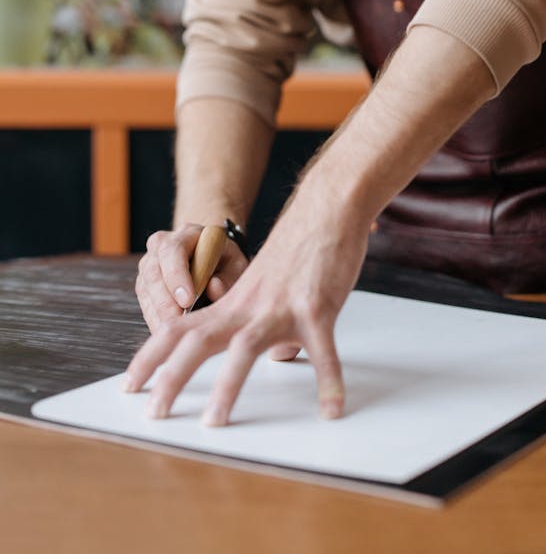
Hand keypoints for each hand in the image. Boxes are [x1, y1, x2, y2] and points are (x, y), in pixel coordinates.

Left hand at [124, 177, 369, 422]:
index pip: (178, 329)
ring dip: (227, 387)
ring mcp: (282, 306)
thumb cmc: (297, 246)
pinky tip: (332, 409)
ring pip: (245, 348)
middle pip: (199, 341)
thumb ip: (260, 317)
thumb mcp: (265, 283)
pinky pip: (323, 351)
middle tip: (154, 413)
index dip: (150, 357)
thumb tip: (275, 354)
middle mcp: (250, 305)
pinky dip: (329, 380)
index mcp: (233, 302)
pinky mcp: (318, 307)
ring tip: (214, 422)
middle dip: (172, 378)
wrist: (326, 208)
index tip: (129, 386)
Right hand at [135, 224, 248, 332]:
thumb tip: (213, 289)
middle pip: (154, 271)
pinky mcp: (145, 283)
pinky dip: (155, 318)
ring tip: (175, 329)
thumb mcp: (235, 263)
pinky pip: (145, 303)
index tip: (187, 300)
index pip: (174, 251)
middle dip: (165, 300)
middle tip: (179, 321)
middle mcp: (162, 244)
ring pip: (146, 289)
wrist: (208, 254)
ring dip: (159, 312)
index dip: (177, 276)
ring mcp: (149, 263)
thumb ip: (229, 276)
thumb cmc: (224, 259)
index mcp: (187, 233)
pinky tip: (168, 330)